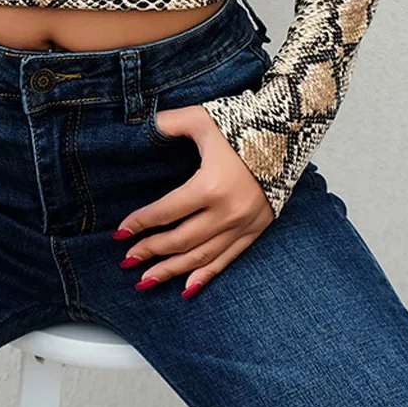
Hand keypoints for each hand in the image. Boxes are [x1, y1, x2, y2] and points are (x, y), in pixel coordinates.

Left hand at [113, 103, 274, 296]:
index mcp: (210, 185)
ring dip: (172, 270)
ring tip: (146, 281)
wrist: (287, 133)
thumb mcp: (199, 118)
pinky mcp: (257, 229)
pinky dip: (206, 275)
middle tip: (127, 260)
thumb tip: (140, 127)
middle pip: (181, 240)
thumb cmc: (241, 124)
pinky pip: (228, 259)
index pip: (167, 212)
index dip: (141, 223)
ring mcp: (244, 224)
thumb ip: (167, 123)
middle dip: (151, 251)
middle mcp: (228, 211)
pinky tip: (186, 288)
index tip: (120, 233)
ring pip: (202, 256)